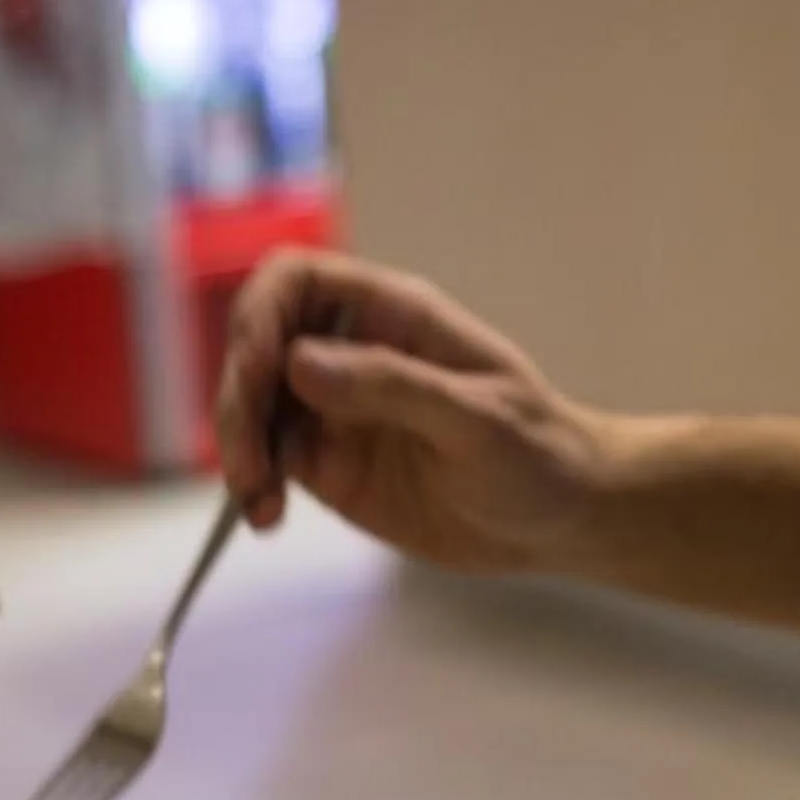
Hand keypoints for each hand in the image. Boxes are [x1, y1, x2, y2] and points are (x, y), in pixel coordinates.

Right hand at [215, 250, 614, 571]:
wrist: (561, 519)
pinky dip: (254, 485)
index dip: (260, 315)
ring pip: (253, 407)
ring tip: (259, 502)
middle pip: (258, 346)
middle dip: (239, 398)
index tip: (258, 373)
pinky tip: (265, 517)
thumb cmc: (538, 452)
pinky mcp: (330, 464)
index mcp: (392, 315)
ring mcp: (336, 409)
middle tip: (250, 464)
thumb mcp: (478, 418)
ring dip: (240, 448)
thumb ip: (392, 386)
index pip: (295, 281)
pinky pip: (269, 461)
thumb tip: (299, 362)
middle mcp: (352, 352)